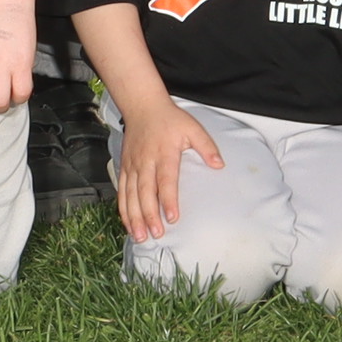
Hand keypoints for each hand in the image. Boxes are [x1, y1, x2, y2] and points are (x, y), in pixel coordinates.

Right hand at [112, 97, 220, 239]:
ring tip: (140, 235)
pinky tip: (128, 223)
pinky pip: (122, 191)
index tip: (172, 216)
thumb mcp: (193, 128)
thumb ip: (206, 146)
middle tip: (156, 233)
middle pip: (145, 192)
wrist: (142, 106)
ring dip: (134, 216)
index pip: (165, 180)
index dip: (168, 199)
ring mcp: (132, 165)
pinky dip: (123, 208)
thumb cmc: (169, 119)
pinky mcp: (124, 167)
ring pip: (130, 194)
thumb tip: (219, 165)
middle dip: (149, 214)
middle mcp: (145, 161)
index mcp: (164, 153)